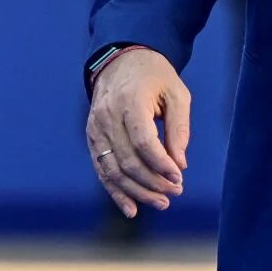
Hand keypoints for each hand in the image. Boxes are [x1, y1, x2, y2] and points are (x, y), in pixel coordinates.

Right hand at [86, 49, 189, 217]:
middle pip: (128, 161)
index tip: (179, 178)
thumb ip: (179, 128)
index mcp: (130, 102)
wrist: (122, 61)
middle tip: (176, 192)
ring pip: (113, 170)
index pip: (143, 142)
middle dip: (153, 182)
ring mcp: (95, 129)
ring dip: (137, 192)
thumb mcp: (177, 94)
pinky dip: (116, 192)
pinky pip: (102, 170)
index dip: (161, 164)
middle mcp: (107, 117)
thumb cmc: (156, 77)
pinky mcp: (92, 138)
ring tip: (161, 203)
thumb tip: (180, 164)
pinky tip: (132, 209)